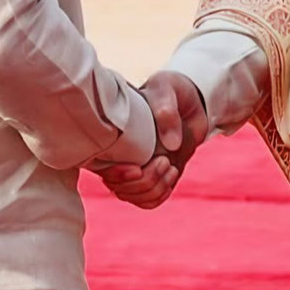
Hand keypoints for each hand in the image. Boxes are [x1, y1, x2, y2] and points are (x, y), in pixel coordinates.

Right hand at [96, 71, 209, 208]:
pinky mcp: (153, 176)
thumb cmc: (170, 89)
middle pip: (118, 189)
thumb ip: (166, 110)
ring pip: (134, 197)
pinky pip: (149, 200)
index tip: (137, 168)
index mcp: (110, 135)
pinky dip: (162, 194)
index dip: (117, 176)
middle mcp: (118, 155)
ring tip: (170, 165)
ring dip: (155, 188)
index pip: (99, 168)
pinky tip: (172, 173)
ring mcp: (136, 168)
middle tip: (164, 160)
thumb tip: (171, 145)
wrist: (190, 100)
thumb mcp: (167, 89)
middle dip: (144, 182)